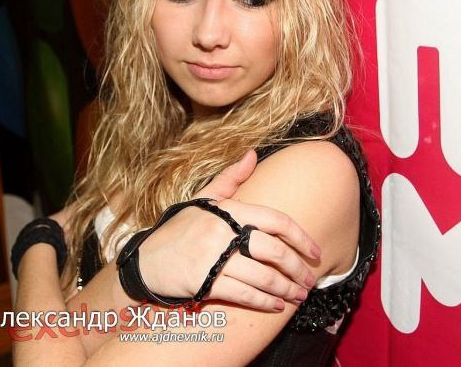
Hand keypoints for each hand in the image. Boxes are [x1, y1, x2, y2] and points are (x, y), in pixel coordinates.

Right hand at [137, 149, 321, 310]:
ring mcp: (214, 258)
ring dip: (286, 289)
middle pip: (274, 251)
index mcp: (228, 210)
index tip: (316, 252)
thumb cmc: (178, 230)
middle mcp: (223, 232)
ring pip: (263, 277)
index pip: (276, 220)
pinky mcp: (205, 282)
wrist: (145, 260)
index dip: (301, 238)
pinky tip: (276, 306)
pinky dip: (264, 302)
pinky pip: (244, 295)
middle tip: (309, 280)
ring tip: (297, 296)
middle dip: (298, 269)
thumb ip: (230, 179)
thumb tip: (252, 154)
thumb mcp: (202, 200)